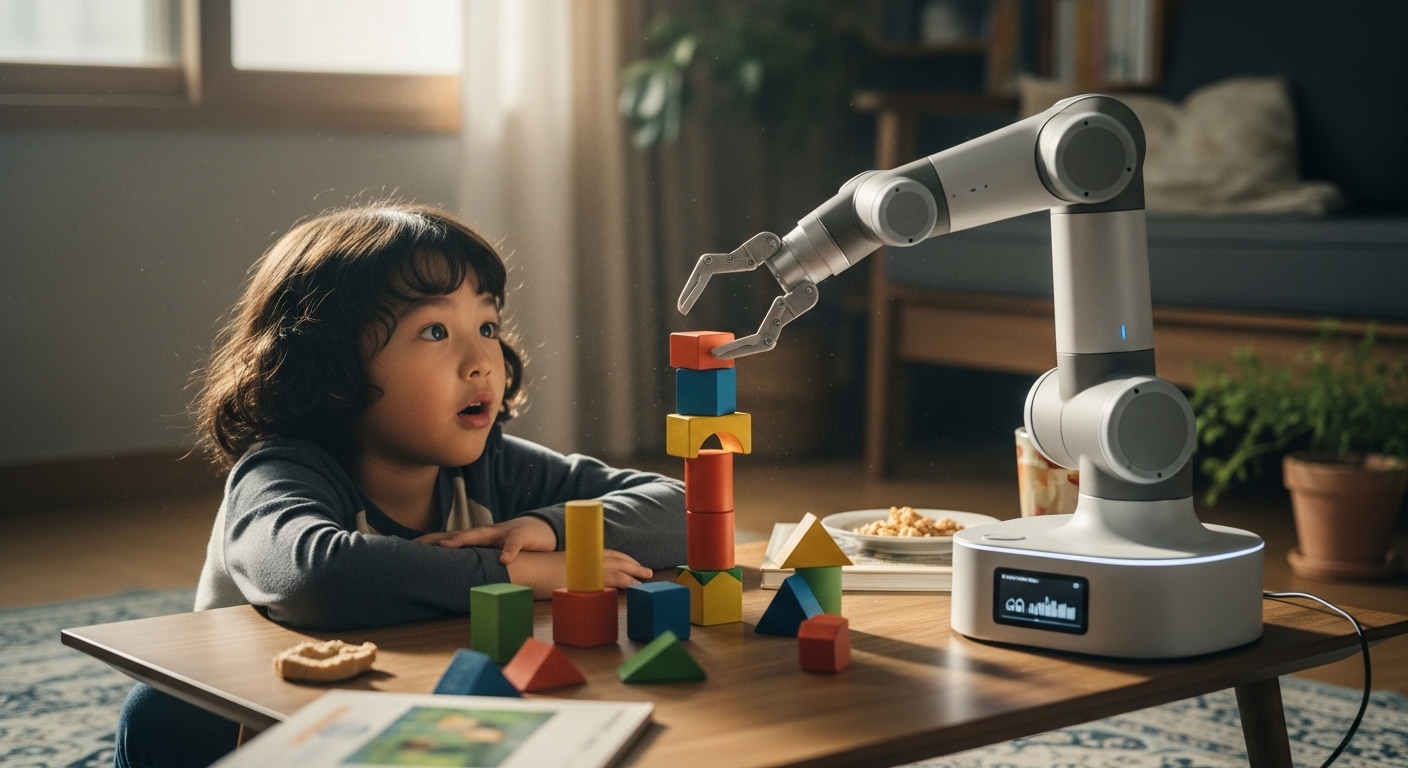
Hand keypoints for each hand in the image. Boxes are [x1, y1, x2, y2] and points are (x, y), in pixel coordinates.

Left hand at [416, 516, 556, 563]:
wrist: (539, 529)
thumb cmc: (510, 544)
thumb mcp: (492, 554)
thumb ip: (475, 561)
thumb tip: (456, 576)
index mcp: (477, 539)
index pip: (449, 539)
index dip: (429, 542)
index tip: (408, 548)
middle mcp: (485, 534)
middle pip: (458, 535)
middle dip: (438, 540)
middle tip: (417, 546)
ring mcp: (502, 534)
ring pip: (481, 535)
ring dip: (463, 540)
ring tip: (446, 546)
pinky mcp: (521, 537)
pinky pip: (514, 545)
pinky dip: (508, 552)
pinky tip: (503, 560)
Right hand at [505, 550, 653, 598]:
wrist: (524, 567)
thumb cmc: (532, 570)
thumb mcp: (552, 570)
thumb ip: (565, 573)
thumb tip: (566, 580)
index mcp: (579, 557)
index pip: (605, 554)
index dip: (621, 558)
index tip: (633, 563)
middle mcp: (584, 560)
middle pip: (615, 559)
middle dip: (632, 565)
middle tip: (647, 571)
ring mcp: (585, 568)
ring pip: (617, 568)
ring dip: (633, 573)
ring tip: (646, 579)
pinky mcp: (586, 579)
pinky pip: (610, 579)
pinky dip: (624, 581)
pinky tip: (633, 586)